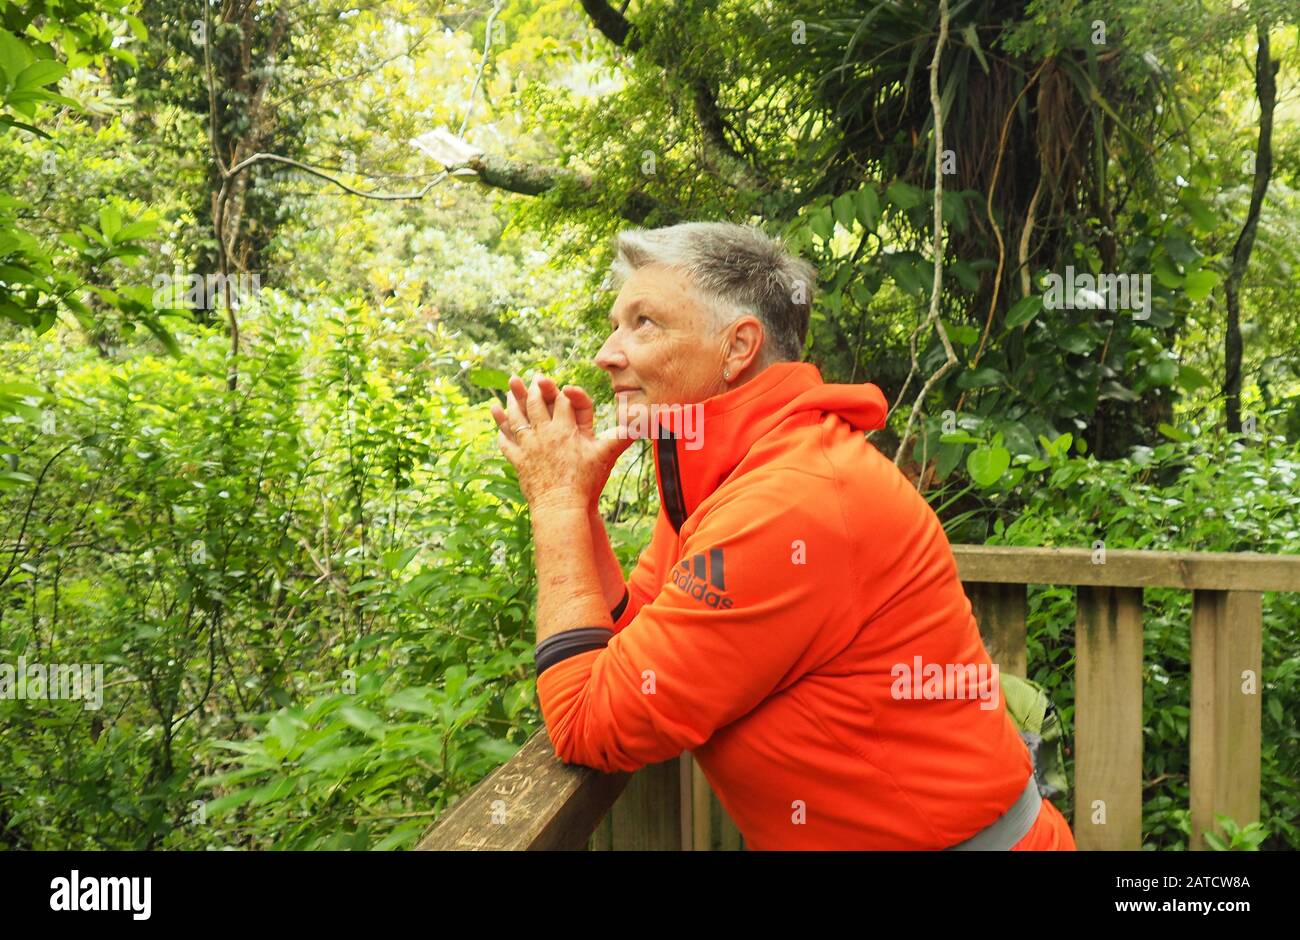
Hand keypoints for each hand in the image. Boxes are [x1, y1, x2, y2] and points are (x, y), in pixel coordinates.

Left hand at [490, 374, 633, 510]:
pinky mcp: (519, 461)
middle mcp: (545, 434)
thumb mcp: (606, 456)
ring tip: (508, 392)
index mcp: (565, 429)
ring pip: (517, 419)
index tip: (547, 379)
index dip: (555, 389)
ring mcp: (530, 447)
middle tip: (524, 378)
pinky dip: (501, 429)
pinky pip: (506, 441)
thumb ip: (624, 436)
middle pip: (536, 405)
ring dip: (512, 403)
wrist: (562, 507)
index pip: (560, 402)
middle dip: (531, 390)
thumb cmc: (586, 482)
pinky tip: (497, 422)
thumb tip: (646, 422)